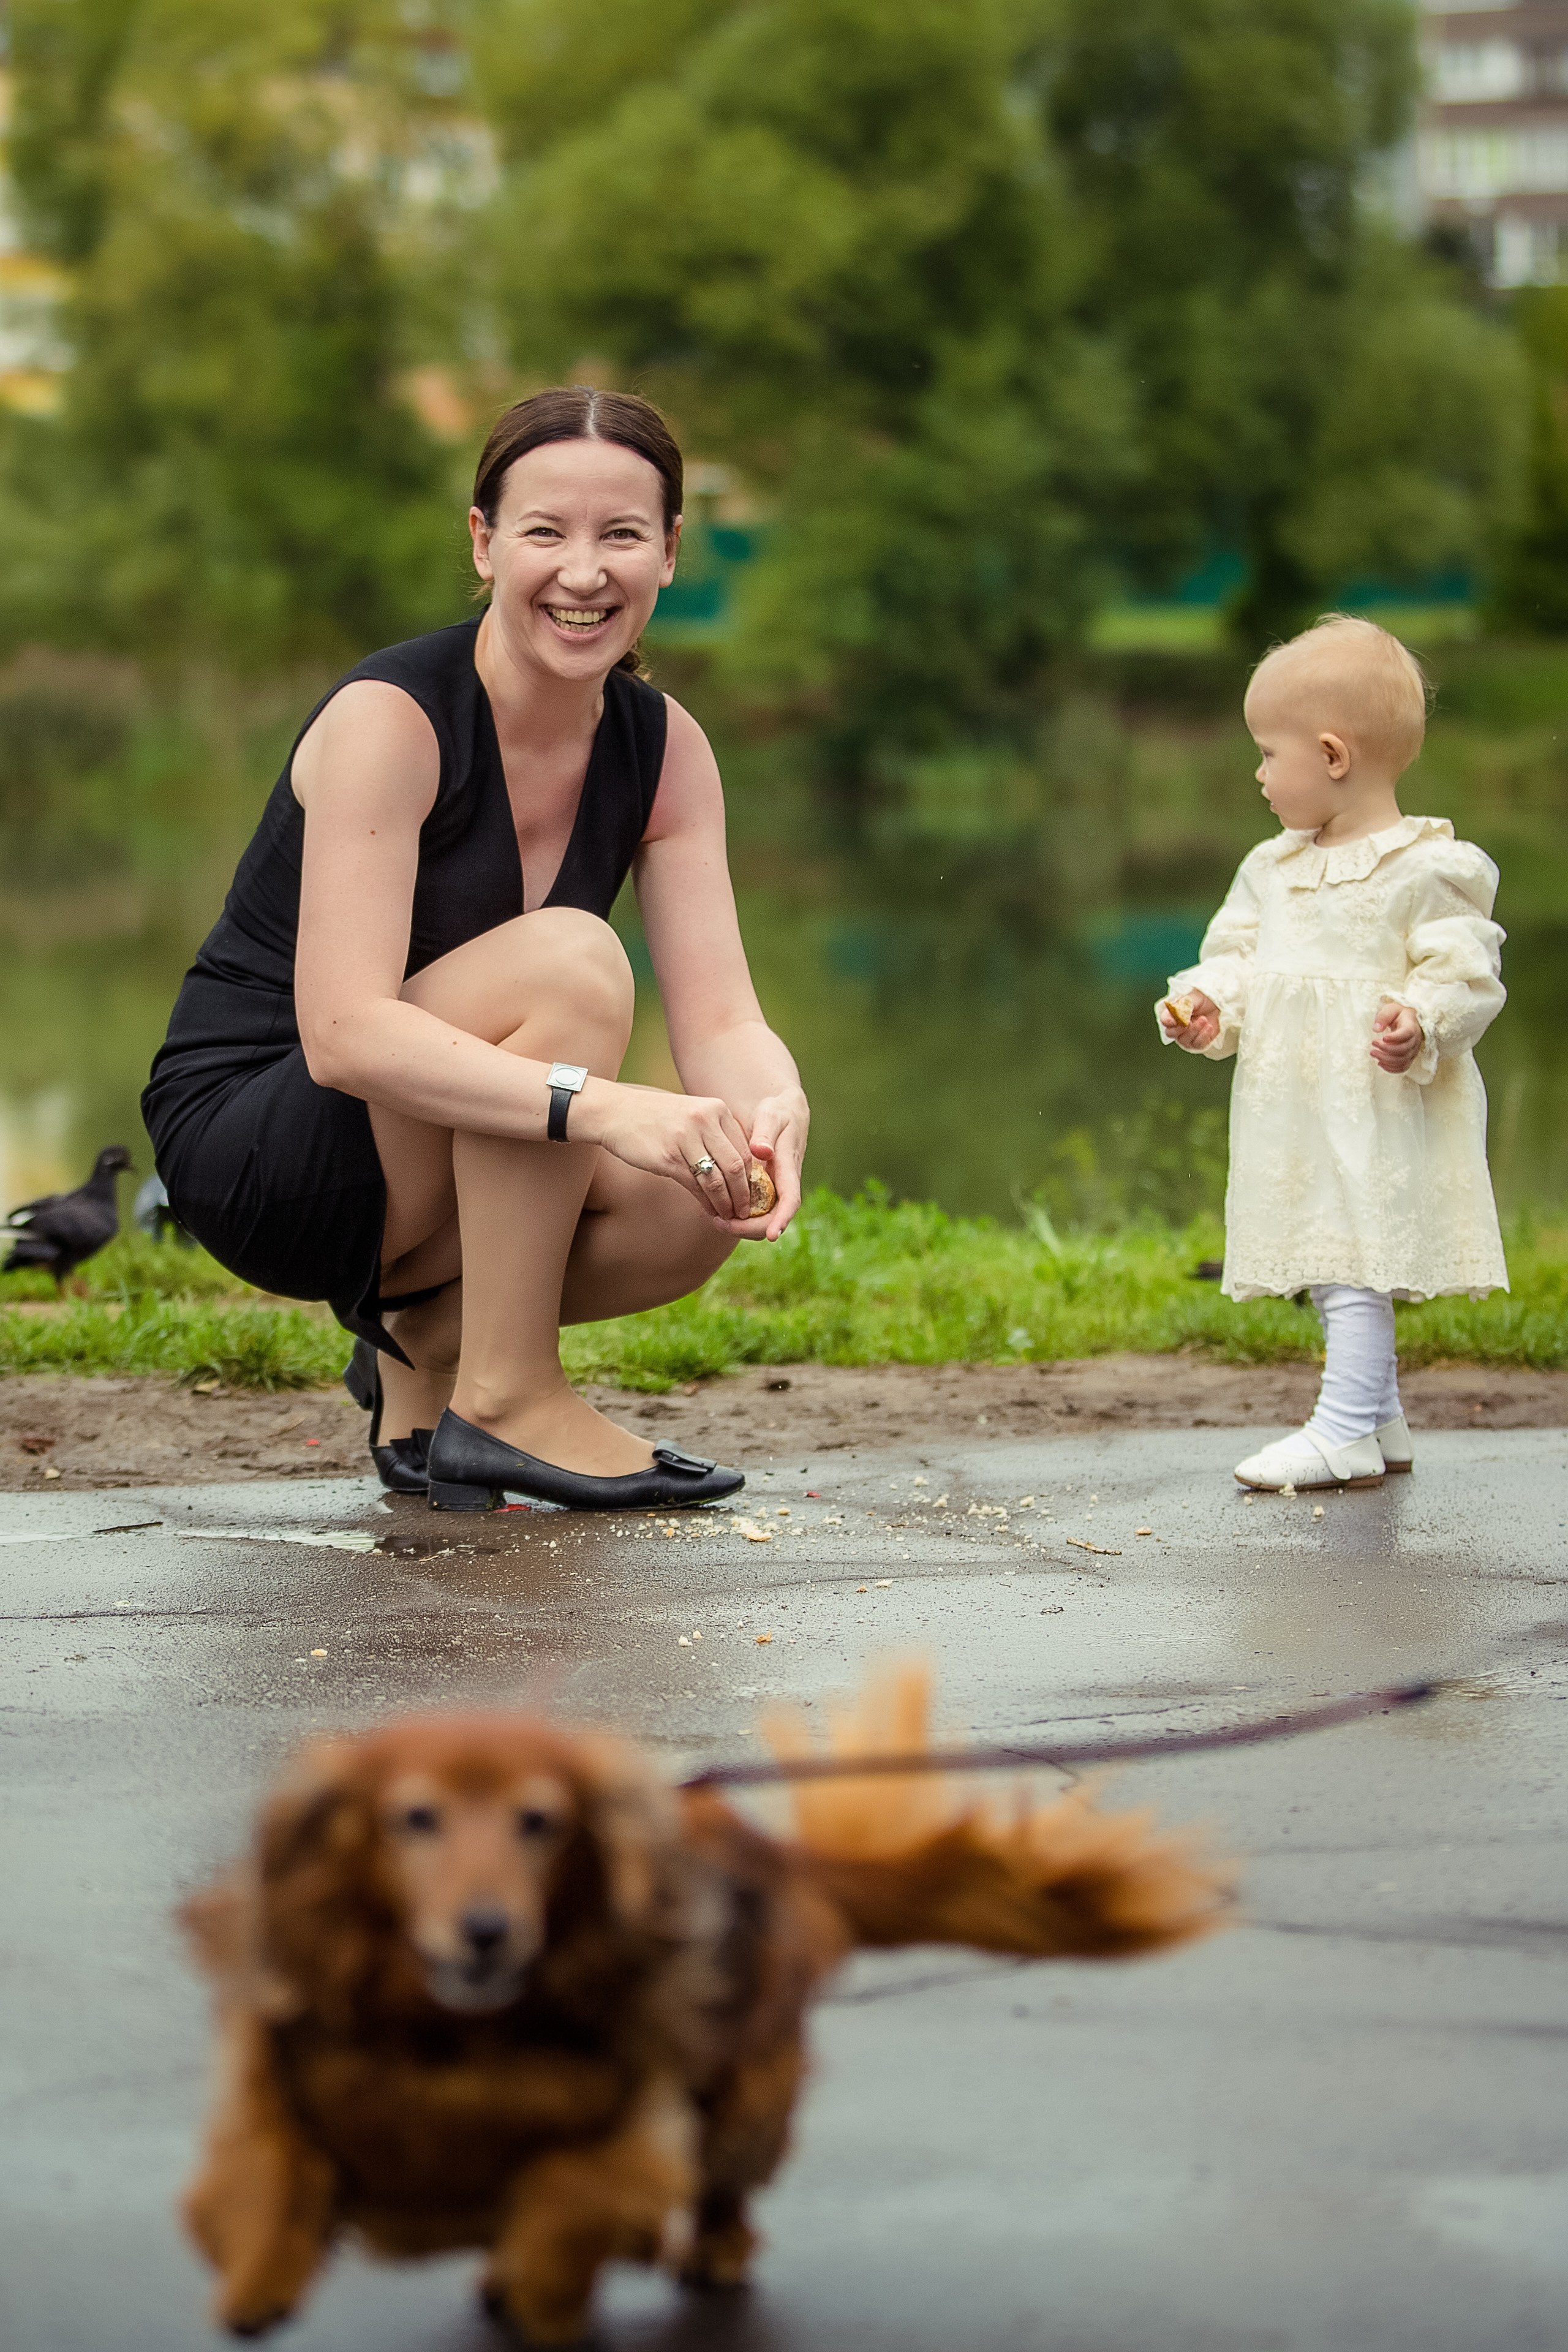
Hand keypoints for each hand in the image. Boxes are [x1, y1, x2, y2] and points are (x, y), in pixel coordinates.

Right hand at [592, 1084, 758, 1220]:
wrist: (616, 1112)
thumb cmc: (656, 1118)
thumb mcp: (692, 1115)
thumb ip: (716, 1134)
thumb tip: (739, 1170)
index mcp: (716, 1109)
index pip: (745, 1149)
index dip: (751, 1176)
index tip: (752, 1193)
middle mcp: (705, 1121)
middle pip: (736, 1165)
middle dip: (743, 1193)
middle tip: (744, 1211)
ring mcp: (686, 1138)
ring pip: (717, 1179)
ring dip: (725, 1202)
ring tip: (729, 1215)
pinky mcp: (668, 1157)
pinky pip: (695, 1185)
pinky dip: (706, 1202)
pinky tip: (709, 1210)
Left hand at [731, 1088, 808, 1241]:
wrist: (781, 1113)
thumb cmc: (776, 1113)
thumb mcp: (771, 1116)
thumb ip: (765, 1133)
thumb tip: (761, 1151)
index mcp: (788, 1167)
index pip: (791, 1199)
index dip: (782, 1219)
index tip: (771, 1236)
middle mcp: (784, 1184)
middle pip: (773, 1218)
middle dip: (749, 1228)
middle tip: (720, 1223)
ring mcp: (774, 1189)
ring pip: (762, 1219)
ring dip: (740, 1225)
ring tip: (714, 1219)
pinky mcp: (764, 1190)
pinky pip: (754, 1211)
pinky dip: (737, 1216)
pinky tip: (717, 1211)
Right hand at [1159, 989, 1220, 1050]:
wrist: (1219, 1004)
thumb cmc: (1203, 999)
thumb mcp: (1192, 999)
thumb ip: (1182, 1007)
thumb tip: (1175, 1016)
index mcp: (1173, 1015)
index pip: (1164, 1020)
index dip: (1167, 1021)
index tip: (1174, 1020)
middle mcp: (1177, 1027)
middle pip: (1171, 1033)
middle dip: (1181, 1028)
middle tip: (1189, 1021)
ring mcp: (1187, 1036)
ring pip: (1184, 1040)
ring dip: (1194, 1030)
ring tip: (1204, 1019)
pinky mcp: (1199, 1042)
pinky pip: (1197, 1045)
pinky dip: (1203, 1036)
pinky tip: (1209, 1027)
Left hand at [1371, 1001, 1423, 1074]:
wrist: (1408, 1020)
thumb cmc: (1398, 1014)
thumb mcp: (1390, 1009)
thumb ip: (1383, 1017)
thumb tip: (1376, 1029)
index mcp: (1411, 1026)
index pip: (1407, 1034)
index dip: (1395, 1038)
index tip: (1383, 1038)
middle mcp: (1415, 1040)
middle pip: (1403, 1049)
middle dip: (1386, 1049)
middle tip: (1373, 1044)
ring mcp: (1413, 1050)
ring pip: (1402, 1060)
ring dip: (1386, 1059)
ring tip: (1373, 1053)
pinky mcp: (1410, 1057)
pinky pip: (1403, 1067)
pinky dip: (1391, 1068)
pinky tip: (1380, 1063)